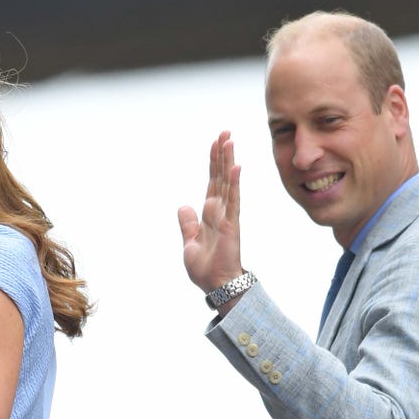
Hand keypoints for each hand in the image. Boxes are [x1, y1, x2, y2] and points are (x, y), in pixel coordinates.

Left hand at [178, 130, 244, 293]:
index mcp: (210, 214)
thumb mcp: (189, 241)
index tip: (216, 143)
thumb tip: (184, 206)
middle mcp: (220, 211)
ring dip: (227, 162)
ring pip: (227, 183)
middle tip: (224, 132)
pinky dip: (233, 184)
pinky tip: (235, 167)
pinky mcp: (231, 225)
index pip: (212, 182)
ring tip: (229, 140)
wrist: (215, 285)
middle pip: (220, 177)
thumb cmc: (205, 267)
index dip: (213, 163)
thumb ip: (188, 223)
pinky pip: (232, 200)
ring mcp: (227, 216)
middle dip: (221, 155)